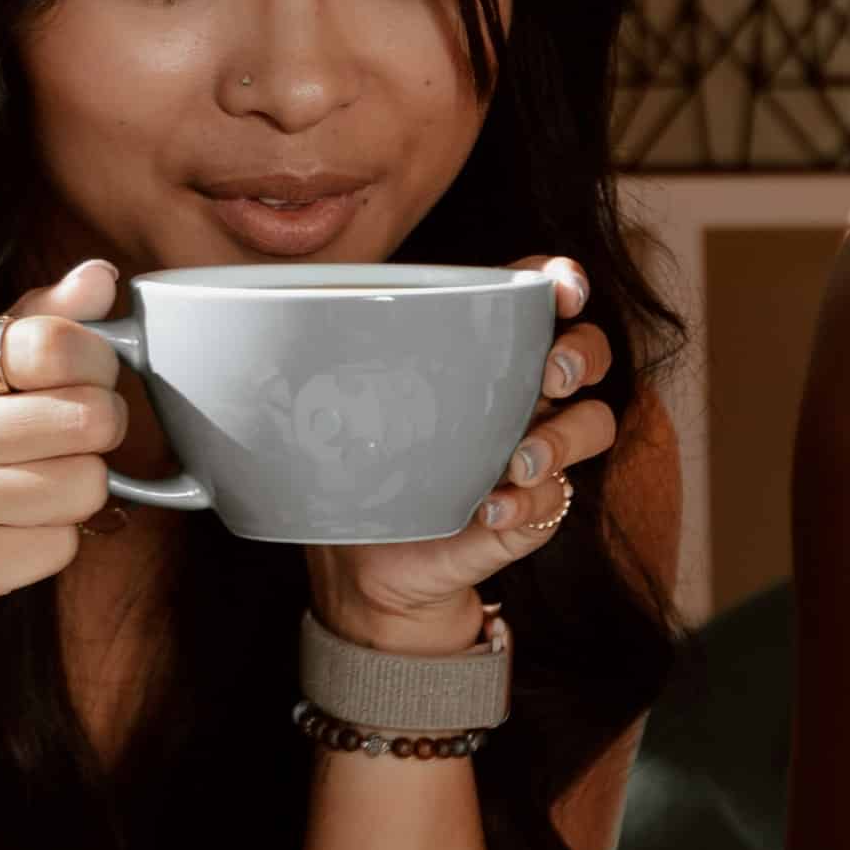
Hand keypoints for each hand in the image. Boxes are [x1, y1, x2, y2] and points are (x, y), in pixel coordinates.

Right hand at [0, 259, 126, 660]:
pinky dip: (50, 546)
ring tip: (27, 492)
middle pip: (88, 418)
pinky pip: (60, 547)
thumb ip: (36, 323)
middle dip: (97, 434)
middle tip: (63, 443)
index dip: (99, 363)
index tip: (88, 379)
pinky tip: (6, 536)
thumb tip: (101, 276)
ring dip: (76, 495)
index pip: (54, 344)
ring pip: (85, 486)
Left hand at [313, 261, 612, 655]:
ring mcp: (537, 452)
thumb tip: (253, 321)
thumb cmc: (359, 471)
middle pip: (591, 351)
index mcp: (485, 355)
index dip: (565, 281)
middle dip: (582, 353)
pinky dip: (525, 503)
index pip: (543, 298)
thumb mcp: (339, 409)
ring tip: (516, 464)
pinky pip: (556, 498)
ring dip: (563, 437)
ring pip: (596, 423)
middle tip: (550, 376)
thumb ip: (325, 361)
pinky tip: (486, 512)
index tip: (562, 289)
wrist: (368, 568)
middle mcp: (523, 395)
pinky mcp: (536, 510)